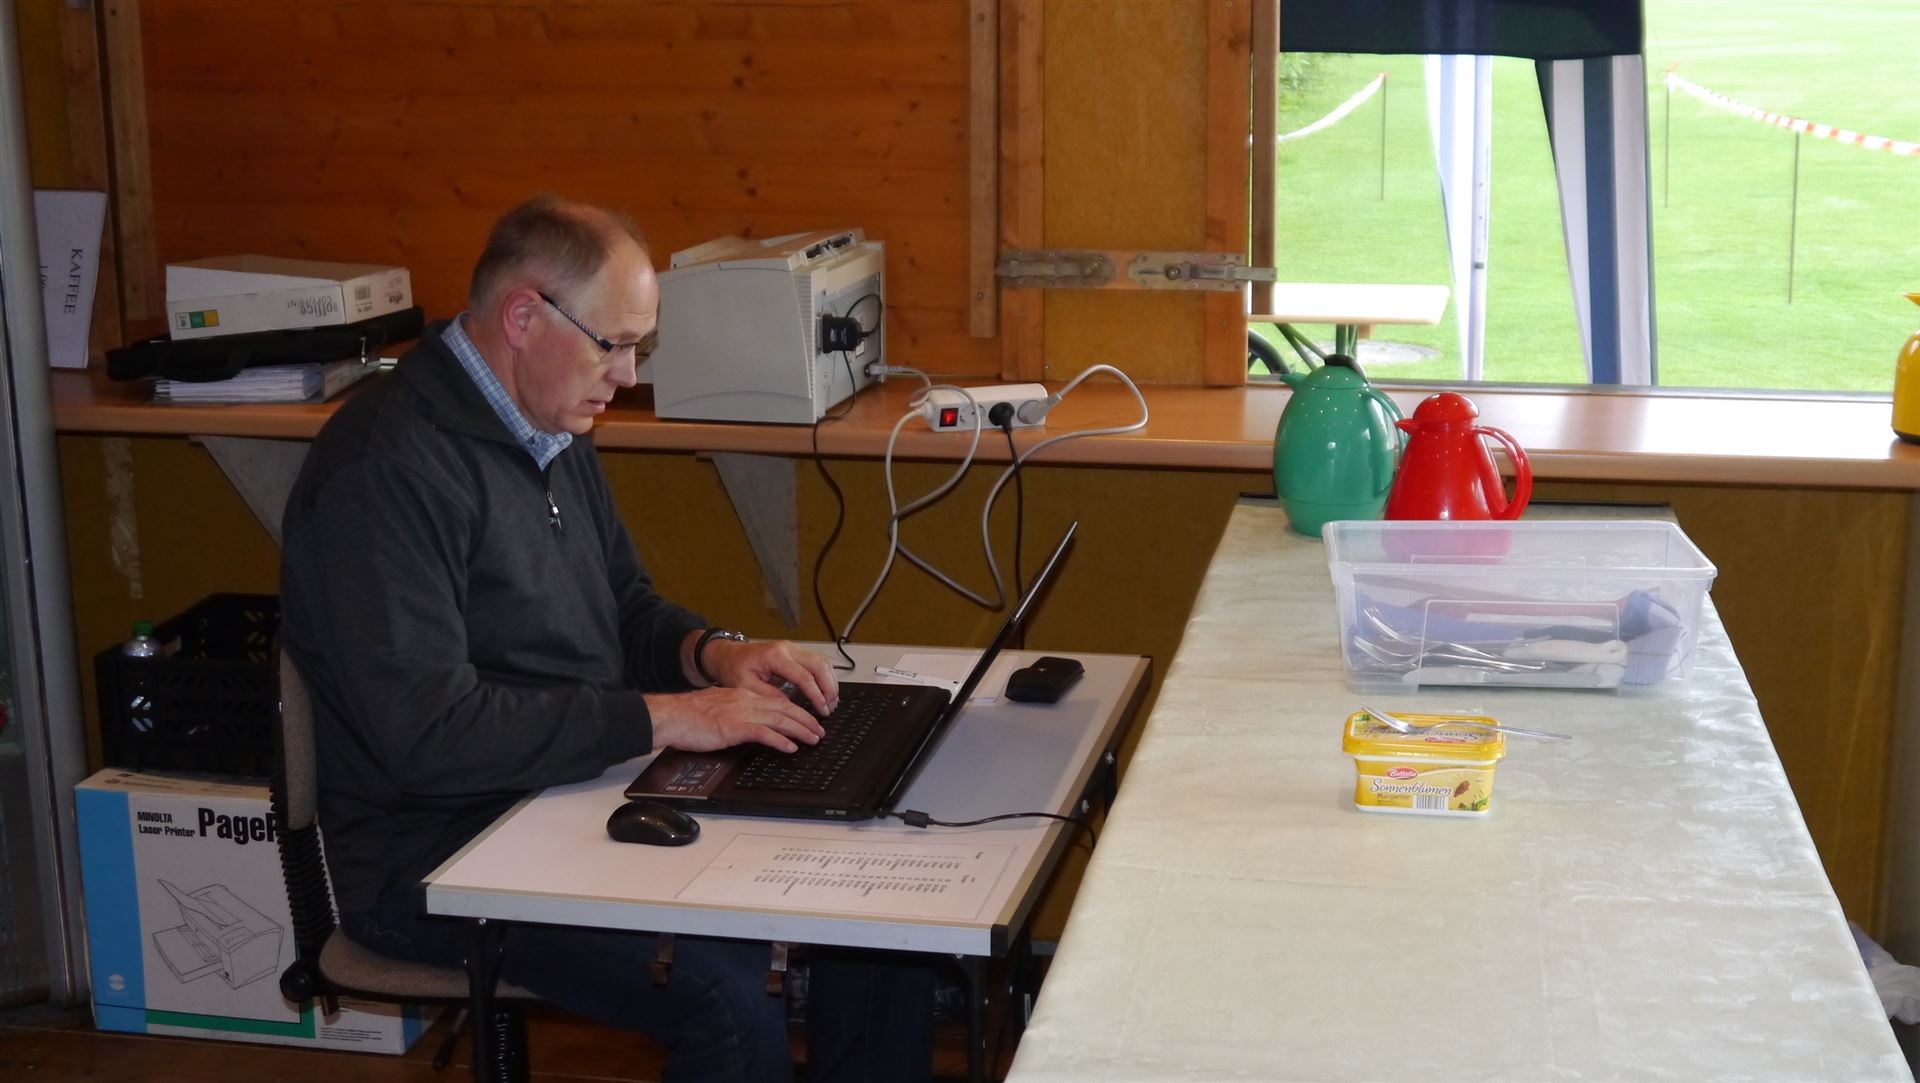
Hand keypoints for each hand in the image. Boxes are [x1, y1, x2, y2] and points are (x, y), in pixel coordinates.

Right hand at [645, 687, 824, 754]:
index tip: (807, 718)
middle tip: (819, 730)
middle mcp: (745, 701)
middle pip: (784, 708)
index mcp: (741, 695)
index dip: (795, 710)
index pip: (775, 701)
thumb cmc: (688, 716)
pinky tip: (791, 747)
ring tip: (813, 738)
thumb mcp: (717, 709)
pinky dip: (780, 740)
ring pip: (779, 718)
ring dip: (800, 729)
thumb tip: (747, 724)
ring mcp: (741, 713)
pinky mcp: (734, 727)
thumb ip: (734, 713)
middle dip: (805, 719)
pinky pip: (764, 733)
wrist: (671, 715)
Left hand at [700, 638, 839, 715]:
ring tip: (831, 702)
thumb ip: (769, 696)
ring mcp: (792, 648)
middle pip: (819, 664)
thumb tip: (790, 707)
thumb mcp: (745, 686)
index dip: (816, 694)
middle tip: (830, 707)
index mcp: (775, 656)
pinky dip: (825, 676)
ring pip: (821, 661)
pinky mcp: (793, 652)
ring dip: (829, 682)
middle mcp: (787, 648)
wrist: (726, 654)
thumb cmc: (733, 668)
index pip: (804, 676)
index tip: (822, 709)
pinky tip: (826, 691)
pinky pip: (816, 662)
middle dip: (829, 687)